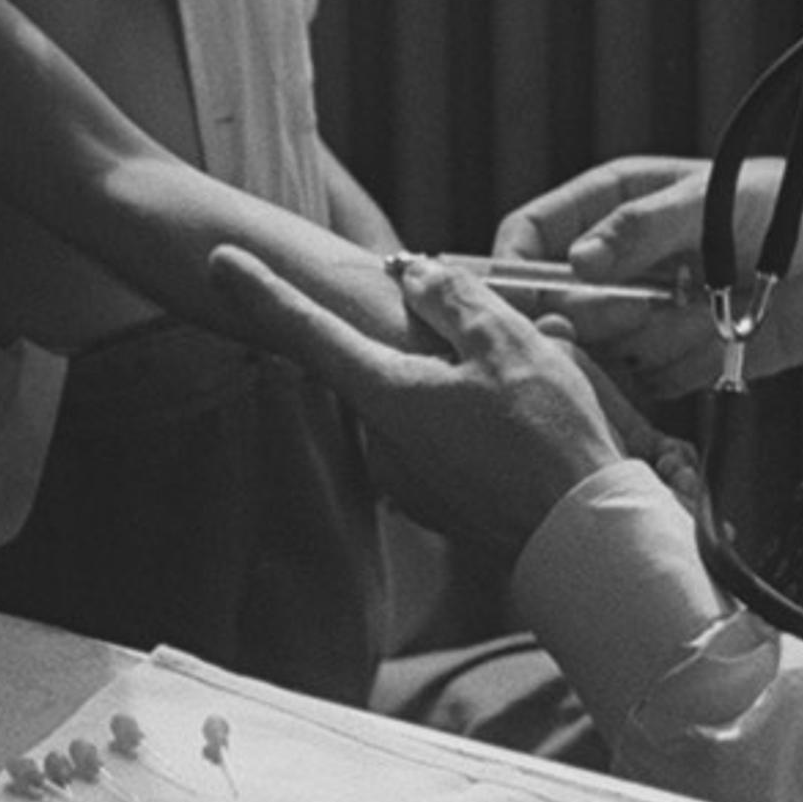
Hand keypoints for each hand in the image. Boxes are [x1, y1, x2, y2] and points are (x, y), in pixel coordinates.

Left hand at [207, 246, 629, 567]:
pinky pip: (439, 440)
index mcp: (387, 395)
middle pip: (383, 364)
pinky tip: (522, 430)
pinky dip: (470, 423)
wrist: (582, 542)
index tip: (220, 260)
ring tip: (531, 392)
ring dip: (459, 385)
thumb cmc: (548, 440)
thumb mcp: (508, 345)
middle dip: (429, 343)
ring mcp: (405, 478)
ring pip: (418, 402)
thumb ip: (450, 301)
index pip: (307, 331)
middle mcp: (380, 441)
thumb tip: (411, 277)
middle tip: (503, 344)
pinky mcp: (433, 501)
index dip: (262, 291)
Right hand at [498, 155, 802, 398]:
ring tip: (701, 314)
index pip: (535, 231)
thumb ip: (642, 227)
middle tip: (645, 307)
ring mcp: (650, 313)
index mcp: (617, 205)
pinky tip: (712, 343)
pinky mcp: (681, 358)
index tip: (514, 294)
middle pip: (559, 302)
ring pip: (601, 348)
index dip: (514, 263)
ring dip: (644, 341)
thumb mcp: (712, 200)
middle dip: (592, 313)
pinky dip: (671, 371)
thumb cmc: (791, 206)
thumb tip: (577, 261)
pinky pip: (648, 381)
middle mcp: (623, 264)